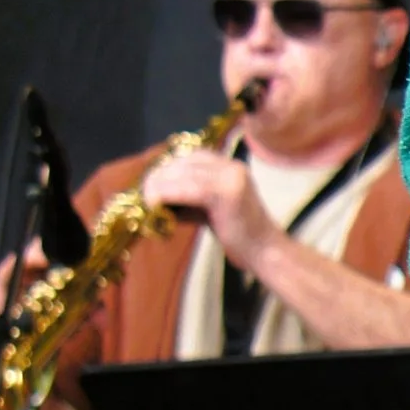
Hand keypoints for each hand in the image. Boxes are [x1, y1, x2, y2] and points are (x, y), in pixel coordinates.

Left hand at [143, 145, 279, 275]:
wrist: (265, 252)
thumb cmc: (237, 235)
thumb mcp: (208, 210)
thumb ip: (186, 198)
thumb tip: (152, 194)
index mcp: (229, 167)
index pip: (189, 157)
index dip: (167, 169)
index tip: (150, 186)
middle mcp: (231, 166)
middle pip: (183, 162)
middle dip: (158, 176)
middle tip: (143, 195)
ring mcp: (231, 177)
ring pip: (182, 172)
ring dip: (158, 185)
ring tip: (147, 202)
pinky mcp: (227, 192)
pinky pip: (188, 188)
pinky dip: (167, 194)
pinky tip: (156, 205)